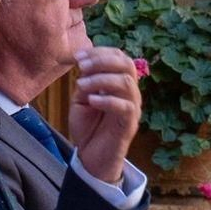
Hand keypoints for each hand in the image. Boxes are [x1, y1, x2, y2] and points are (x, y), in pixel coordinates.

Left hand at [68, 47, 143, 185]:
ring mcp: (132, 107)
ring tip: (81, 84)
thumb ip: (87, 83)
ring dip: (101, 79)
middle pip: (127, 65)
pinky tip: (91, 101)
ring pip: (126, 83)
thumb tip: (87, 68)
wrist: (92, 157)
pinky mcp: (130, 123)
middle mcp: (130, 92)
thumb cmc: (88, 127)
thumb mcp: (82, 99)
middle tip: (82, 67)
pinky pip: (125, 106)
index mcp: (119, 84)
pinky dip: (107, 100)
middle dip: (103, 61)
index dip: (100, 52)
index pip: (120, 58)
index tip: (78, 56)